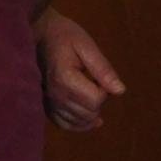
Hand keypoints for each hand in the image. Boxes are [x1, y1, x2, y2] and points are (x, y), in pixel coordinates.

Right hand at [34, 7, 125, 131]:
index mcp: (65, 79)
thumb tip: (120, 91)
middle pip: (90, 113)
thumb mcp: (86, 45)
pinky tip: (88, 116)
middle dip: (99, 101)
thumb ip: (103, 69)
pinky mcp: (47, 107)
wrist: (39, 34)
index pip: (97, 100)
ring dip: (91, 112)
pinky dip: (80, 123)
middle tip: (93, 82)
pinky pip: (66, 125)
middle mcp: (56, 95)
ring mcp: (50, 103)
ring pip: (81, 122)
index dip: (104, 89)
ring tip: (88, 92)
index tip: (98, 74)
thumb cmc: (64, 36)